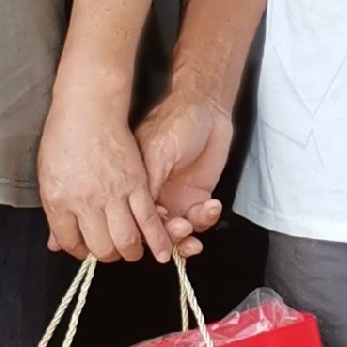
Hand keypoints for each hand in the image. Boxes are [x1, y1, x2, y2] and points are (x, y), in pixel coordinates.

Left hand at [38, 98, 172, 263]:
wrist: (89, 107)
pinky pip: (149, 219)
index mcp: (59, 200)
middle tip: (110, 250)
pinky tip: (161, 250)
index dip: (78, 250)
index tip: (84, 248)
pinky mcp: (137, 184)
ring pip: (127, 240)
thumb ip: (55, 214)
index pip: (69, 242)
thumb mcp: (48, 177)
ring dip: (130, 252)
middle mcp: (86, 201)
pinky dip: (157, 238)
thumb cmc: (65, 137)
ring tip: (131, 249)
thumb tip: (56, 243)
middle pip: (101, 247)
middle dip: (106, 255)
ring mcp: (113, 194)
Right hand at [136, 86, 232, 255]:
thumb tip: (140, 213)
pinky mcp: (196, 198)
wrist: (210, 109)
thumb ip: (149, 180)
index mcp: (137, 184)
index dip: (144, 230)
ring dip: (188, 235)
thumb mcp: (159, 149)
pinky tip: (212, 206)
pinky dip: (206, 219)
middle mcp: (154, 195)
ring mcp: (175, 198)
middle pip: (155, 231)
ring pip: (177, 232)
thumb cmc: (178, 120)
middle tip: (181, 227)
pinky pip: (199, 221)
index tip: (156, 231)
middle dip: (168, 237)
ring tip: (196, 220)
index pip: (134, 217)